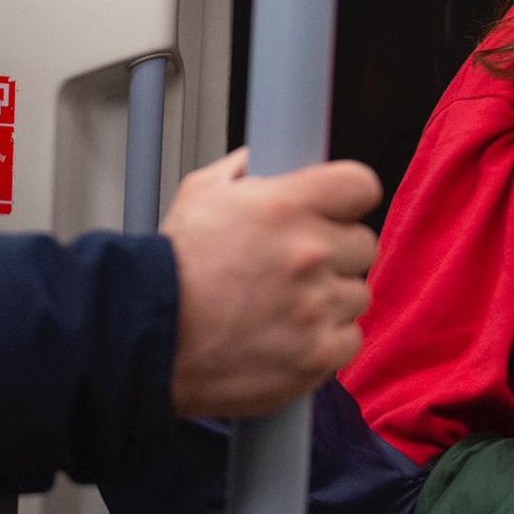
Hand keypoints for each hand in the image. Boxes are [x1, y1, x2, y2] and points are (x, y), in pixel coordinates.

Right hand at [163, 149, 378, 415]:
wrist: (150, 336)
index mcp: (286, 206)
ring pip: (357, 294)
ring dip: (331, 298)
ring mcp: (317, 307)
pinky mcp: (317, 354)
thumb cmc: (171, 269)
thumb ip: (243, 169)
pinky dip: (326, 341)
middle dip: (335, 252)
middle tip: (299, 264)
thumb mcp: (199, 193)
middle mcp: (309, 253)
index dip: (348, 198)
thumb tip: (265, 158)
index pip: (360, 185)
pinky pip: (350, 340)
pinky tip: (290, 335)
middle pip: (363, 243)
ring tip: (286, 304)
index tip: (338, 209)